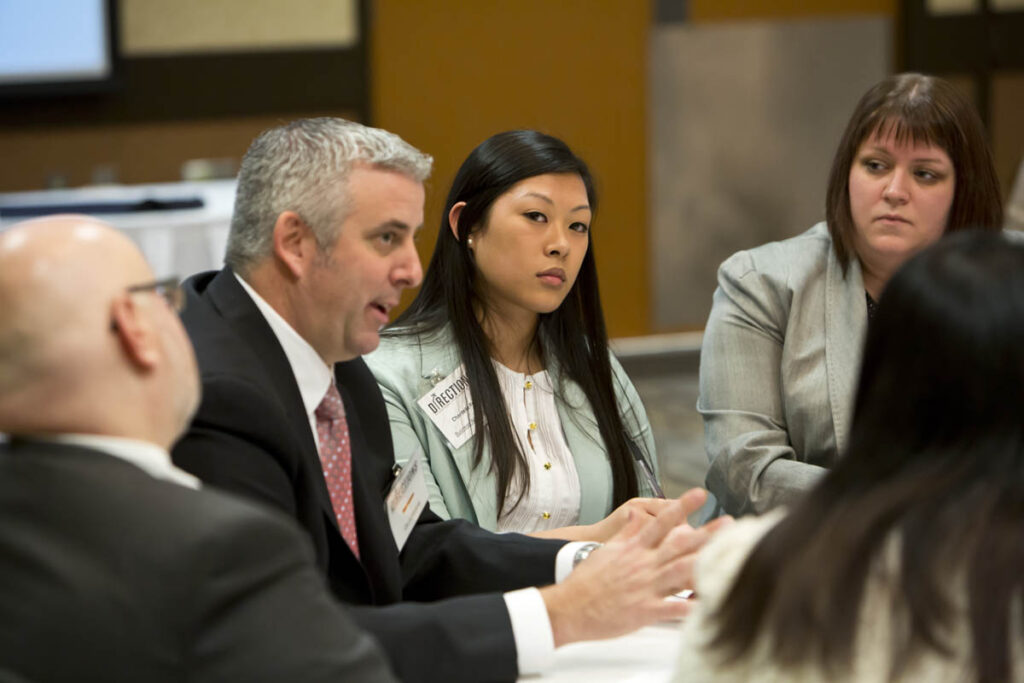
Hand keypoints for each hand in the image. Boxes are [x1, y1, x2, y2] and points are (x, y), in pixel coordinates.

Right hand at [540, 488, 732, 645]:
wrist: (569, 606)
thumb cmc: (586, 580)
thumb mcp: (606, 550)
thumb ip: (626, 533)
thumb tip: (635, 516)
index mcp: (634, 548)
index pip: (662, 522)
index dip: (682, 506)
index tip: (701, 494)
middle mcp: (643, 564)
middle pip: (680, 544)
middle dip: (707, 533)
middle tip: (730, 523)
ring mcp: (646, 587)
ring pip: (682, 572)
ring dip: (707, 563)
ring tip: (730, 557)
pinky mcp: (645, 610)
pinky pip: (674, 609)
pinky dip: (693, 607)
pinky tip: (712, 605)